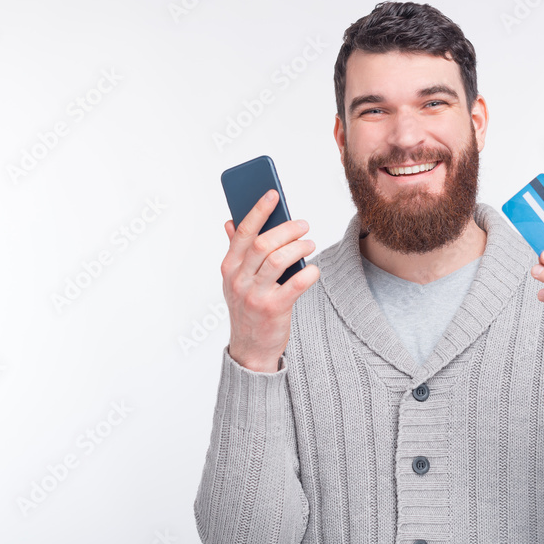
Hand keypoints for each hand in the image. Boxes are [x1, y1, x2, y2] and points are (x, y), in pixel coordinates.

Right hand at [222, 189, 319, 372]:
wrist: (250, 349)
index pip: (243, 232)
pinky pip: (295, 284)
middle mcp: (239, 279)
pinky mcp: (273, 310)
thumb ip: (236, 251)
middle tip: (303, 225)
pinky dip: (308, 273)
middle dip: (287, 229)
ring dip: (299, 247)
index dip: (258, 210)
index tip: (273, 194)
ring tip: (310, 244)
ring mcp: (255, 295)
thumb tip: (230, 222)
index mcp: (229, 267)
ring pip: (279, 260)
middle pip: (264, 243)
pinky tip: (314, 269)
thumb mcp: (235, 280)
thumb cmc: (247, 309)